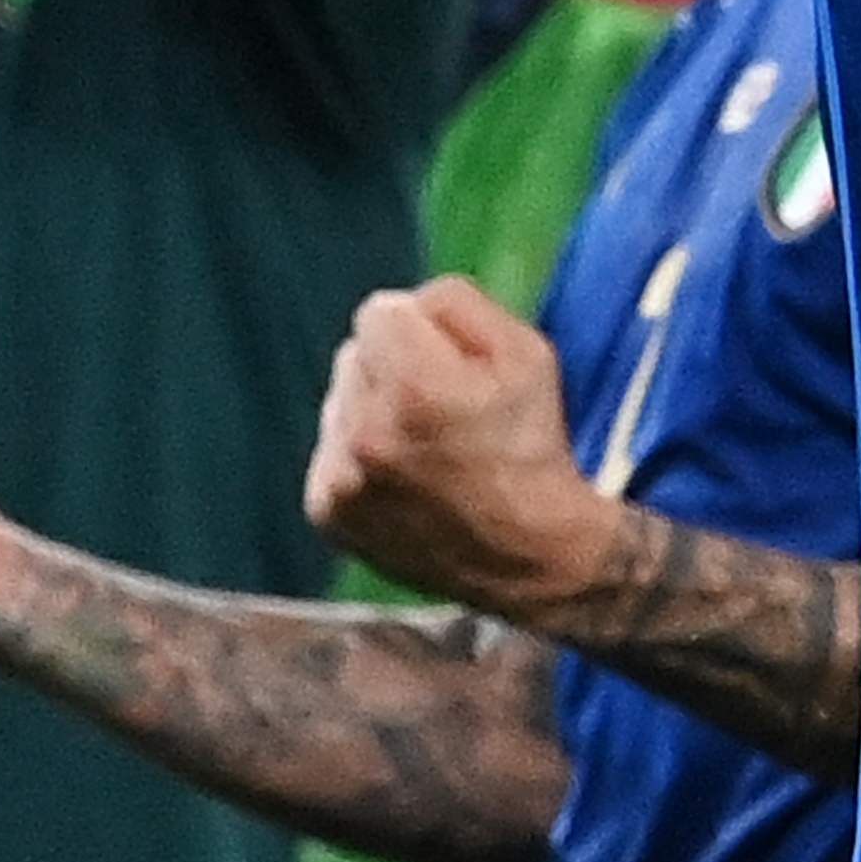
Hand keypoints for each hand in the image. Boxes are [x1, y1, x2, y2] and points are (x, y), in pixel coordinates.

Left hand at [304, 278, 606, 618]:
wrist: (531, 558)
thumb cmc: (532, 445)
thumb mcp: (526, 353)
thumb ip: (456, 303)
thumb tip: (403, 304)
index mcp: (414, 385)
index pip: (379, 311)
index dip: (422, 331)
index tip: (453, 366)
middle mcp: (367, 432)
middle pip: (354, 354)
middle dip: (394, 369)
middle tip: (443, 410)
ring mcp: (342, 479)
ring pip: (339, 403)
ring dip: (372, 412)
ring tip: (426, 449)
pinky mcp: (328, 513)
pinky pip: (331, 451)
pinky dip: (360, 459)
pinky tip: (405, 480)